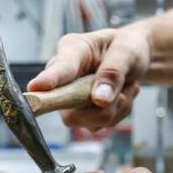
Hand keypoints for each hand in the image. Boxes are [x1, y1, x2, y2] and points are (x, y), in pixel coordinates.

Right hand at [28, 26, 150, 131]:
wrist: (136, 57)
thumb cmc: (127, 46)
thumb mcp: (127, 51)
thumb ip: (113, 72)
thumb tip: (100, 100)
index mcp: (73, 50)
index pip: (59, 68)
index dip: (48, 80)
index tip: (36, 88)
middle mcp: (64, 76)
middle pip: (68, 108)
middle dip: (100, 108)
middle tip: (123, 92)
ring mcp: (70, 98)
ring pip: (88, 121)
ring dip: (114, 109)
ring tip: (125, 87)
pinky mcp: (82, 113)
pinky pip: (100, 125)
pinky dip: (118, 114)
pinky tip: (121, 96)